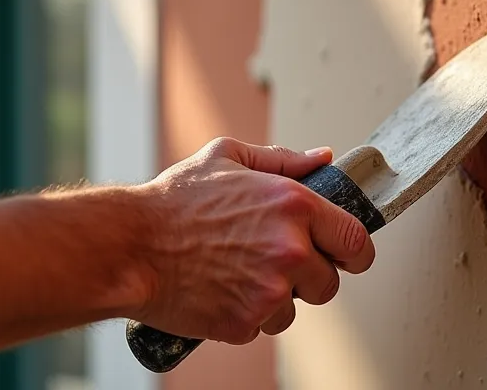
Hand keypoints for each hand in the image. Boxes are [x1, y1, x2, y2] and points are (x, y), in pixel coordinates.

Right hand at [131, 137, 376, 343]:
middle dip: (308, 278)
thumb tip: (323, 158)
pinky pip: (261, 327)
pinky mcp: (245, 322)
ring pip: (294, 310)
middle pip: (329, 283)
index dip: (354, 253)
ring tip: (236, 274)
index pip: (356, 241)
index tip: (345, 256)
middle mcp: (290, 249)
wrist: (130, 246)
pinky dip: (244, 316)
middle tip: (273, 264)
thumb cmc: (174, 201)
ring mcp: (269, 290)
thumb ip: (283, 160)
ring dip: (273, 300)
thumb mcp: (228, 158)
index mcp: (294, 205)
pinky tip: (219, 290)